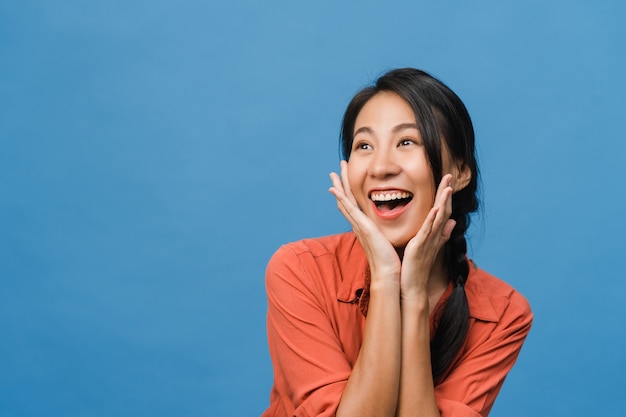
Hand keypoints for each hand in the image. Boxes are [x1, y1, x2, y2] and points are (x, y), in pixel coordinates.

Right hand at [329, 161, 400, 279]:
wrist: (388, 273)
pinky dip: (341, 198)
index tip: (345, 180)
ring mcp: (359, 226)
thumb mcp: (388, 241)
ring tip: (334, 173)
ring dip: (339, 186)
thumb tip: (392, 228)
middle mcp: (358, 225)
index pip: (354, 206)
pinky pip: (349, 210)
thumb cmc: (390, 260)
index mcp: (365, 227)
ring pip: (345, 202)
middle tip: (335, 170)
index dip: (348, 193)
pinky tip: (335, 189)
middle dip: (341, 185)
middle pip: (346, 201)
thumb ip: (387, 232)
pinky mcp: (363, 227)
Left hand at [400, 174, 455, 295]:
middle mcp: (434, 236)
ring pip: (439, 218)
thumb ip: (440, 234)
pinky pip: (428, 231)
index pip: (442, 211)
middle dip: (446, 193)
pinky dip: (433, 219)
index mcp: (433, 234)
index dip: (445, 196)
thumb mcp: (428, 247)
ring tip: (447, 187)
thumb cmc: (416, 267)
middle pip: (443, 210)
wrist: (412, 286)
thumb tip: (452, 222)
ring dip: (444, 202)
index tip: (447, 181)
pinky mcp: (420, 247)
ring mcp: (429, 241)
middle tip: (449, 176)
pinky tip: (437, 209)